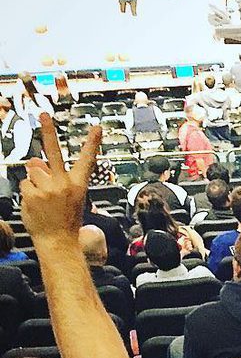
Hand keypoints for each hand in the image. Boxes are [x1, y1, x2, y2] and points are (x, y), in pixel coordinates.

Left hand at [20, 114, 101, 244]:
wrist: (58, 243)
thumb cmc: (64, 222)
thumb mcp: (66, 199)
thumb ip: (52, 178)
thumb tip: (34, 159)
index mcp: (78, 186)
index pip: (87, 161)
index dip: (92, 143)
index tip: (97, 128)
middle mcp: (64, 184)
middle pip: (53, 152)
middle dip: (48, 130)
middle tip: (44, 114)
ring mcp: (47, 188)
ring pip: (33, 172)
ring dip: (34, 183)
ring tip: (43, 201)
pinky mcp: (32, 194)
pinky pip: (24, 184)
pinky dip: (27, 193)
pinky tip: (36, 206)